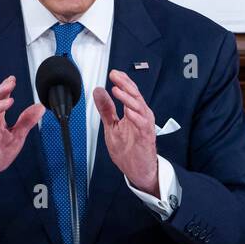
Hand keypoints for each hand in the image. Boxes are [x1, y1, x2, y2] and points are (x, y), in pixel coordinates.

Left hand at [93, 69, 158, 195]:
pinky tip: (129, 111)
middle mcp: (141, 116)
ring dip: (129, 98)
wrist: (138, 170)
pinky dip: (137, 117)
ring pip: (140, 107)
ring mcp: (144, 126)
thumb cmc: (128, 149)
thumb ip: (106, 109)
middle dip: (125, 84)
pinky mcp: (146, 137)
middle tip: (115, 76)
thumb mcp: (112, 126)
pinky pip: (143, 125)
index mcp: (134, 112)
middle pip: (135, 95)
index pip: (130, 92)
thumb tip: (99, 92)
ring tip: (118, 90)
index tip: (113, 73)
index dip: (123, 81)